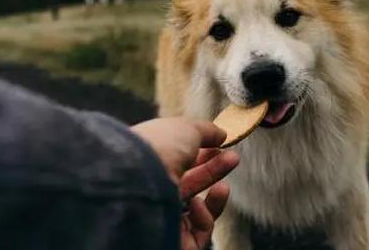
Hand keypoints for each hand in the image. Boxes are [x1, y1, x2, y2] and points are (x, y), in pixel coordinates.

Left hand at [132, 117, 239, 249]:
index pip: (181, 162)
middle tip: (233, 159)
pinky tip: (196, 205)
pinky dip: (203, 218)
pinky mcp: (171, 240)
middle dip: (214, 171)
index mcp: (150, 164)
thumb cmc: (156, 149)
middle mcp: (153, 191)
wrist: (136, 180)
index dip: (204, 153)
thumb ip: (206, 131)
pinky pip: (197, 233)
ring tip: (222, 188)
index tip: (222, 145)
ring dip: (215, 200)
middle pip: (190, 184)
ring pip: (197, 212)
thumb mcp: (186, 129)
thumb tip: (221, 134)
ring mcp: (161, 216)